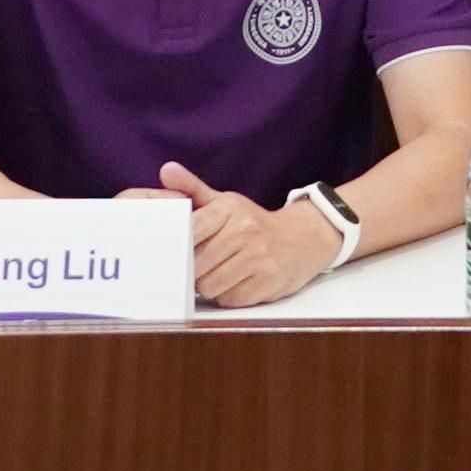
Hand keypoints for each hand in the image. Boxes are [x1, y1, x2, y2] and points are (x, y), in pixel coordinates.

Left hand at [167, 167, 327, 306]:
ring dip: (211, 285)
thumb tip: (166, 170)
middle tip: (204, 264)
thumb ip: (193, 189)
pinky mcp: (267, 283)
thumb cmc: (254, 223)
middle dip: (195, 270)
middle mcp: (245, 231)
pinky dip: (229, 296)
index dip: (180, 245)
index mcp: (230, 209)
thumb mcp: (226, 202)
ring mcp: (258, 258)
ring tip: (221, 273)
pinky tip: (238, 282)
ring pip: (210, 286)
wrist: (304, 238)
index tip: (180, 249)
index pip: (189, 231)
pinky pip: (230, 299)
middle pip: (196, 265)